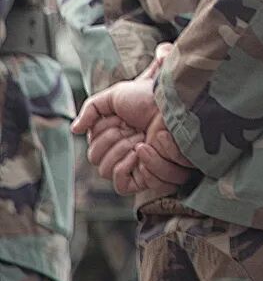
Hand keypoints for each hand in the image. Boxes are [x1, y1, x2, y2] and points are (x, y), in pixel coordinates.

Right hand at [73, 49, 192, 196]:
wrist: (171, 105)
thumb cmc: (147, 97)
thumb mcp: (115, 95)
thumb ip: (91, 110)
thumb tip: (74, 130)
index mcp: (113, 132)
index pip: (92, 144)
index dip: (104, 130)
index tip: (123, 117)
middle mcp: (120, 149)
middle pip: (95, 158)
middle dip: (113, 139)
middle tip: (134, 127)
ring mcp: (132, 164)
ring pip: (105, 171)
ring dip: (122, 150)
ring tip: (140, 138)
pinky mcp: (144, 176)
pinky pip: (121, 185)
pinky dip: (124, 167)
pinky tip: (138, 152)